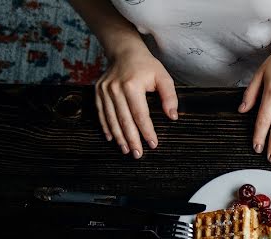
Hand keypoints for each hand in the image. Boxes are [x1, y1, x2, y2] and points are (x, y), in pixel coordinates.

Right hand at [95, 44, 177, 158]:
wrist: (125, 51)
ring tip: (126, 150)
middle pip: (125, 120)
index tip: (153, 144)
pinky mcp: (98, 91)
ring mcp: (104, 90)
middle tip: (138, 154)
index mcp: (132, 85)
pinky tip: (112, 139)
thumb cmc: (147, 66)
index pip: (140, 115)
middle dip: (132, 139)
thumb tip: (172, 117)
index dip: (147, 131)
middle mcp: (115, 89)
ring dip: (119, 137)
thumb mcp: (163, 77)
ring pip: (112, 119)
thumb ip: (170, 97)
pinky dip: (107, 127)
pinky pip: (101, 113)